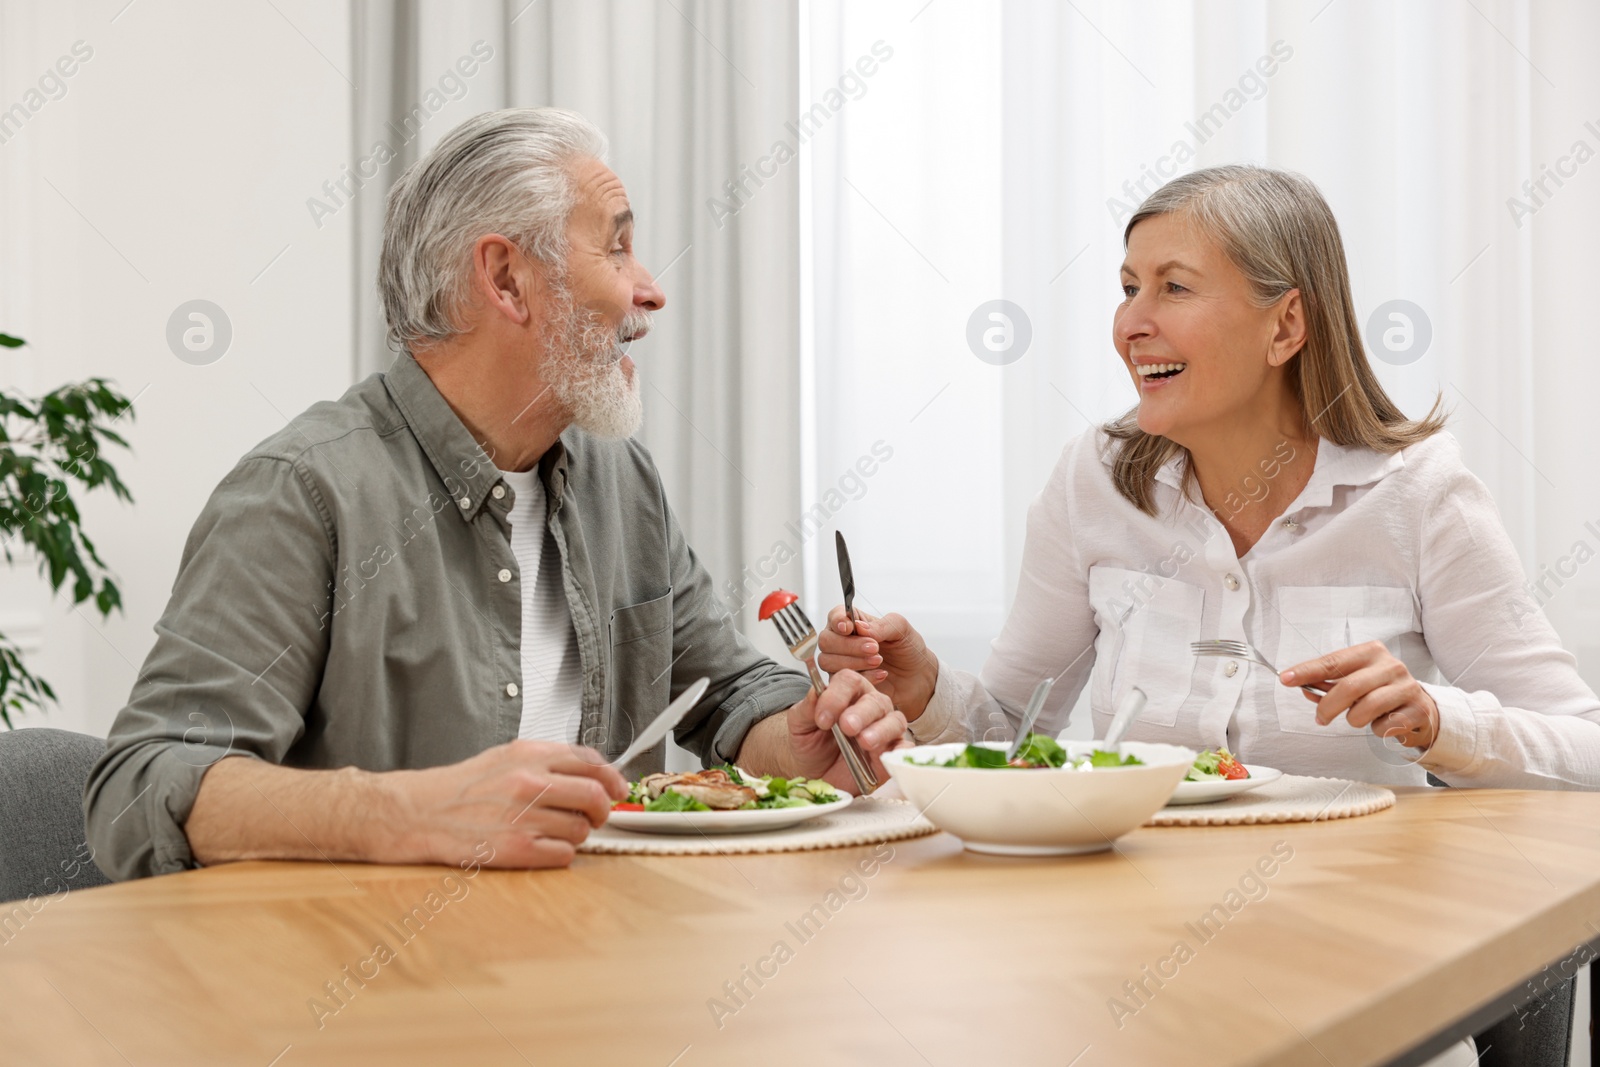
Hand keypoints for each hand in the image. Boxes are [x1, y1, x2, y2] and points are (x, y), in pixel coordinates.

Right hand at [395, 741, 627, 868]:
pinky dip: (560, 854)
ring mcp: (523, 816)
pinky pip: (565, 854)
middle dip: (603, 810)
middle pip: (595, 796)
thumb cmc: (462, 788)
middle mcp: (529, 782)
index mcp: (529, 755)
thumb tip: (592, 771)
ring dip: (576, 834)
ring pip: (581, 829)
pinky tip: (541, 847)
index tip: (618, 789)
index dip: (612, 779)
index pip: (591, 763)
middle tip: (597, 816)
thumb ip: (548, 761)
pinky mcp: (516, 849)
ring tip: (552, 831)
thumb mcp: (505, 757)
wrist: (419, 812)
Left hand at [784, 669, 906, 792]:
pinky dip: (900, 750)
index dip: (837, 695)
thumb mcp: (799, 725)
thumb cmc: (810, 742)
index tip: (822, 719)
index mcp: (848, 693)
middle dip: (861, 713)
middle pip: (875, 700)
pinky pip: (904, 749)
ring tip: (864, 742)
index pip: (849, 680)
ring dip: (880, 730)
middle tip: (847, 726)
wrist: (813, 772)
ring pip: (894, 721)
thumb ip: (807, 708)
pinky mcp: (892, 753)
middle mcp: (870, 707)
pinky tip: (886, 756)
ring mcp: (884, 729)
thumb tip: (816, 692)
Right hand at [816, 604, 938, 718]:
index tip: (849, 628)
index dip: (838, 620)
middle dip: (849, 645)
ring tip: (879, 661)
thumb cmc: (907, 649)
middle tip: (875, 648)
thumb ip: (881, 625)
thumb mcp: (901, 630)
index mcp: (853, 622)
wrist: (917, 677)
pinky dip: (863, 676)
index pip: (835, 615)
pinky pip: (840, 680)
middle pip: (826, 640)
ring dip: (853, 661)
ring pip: (827, 661)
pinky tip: (881, 674)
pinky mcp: (844, 683)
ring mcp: (840, 663)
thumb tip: (859, 627)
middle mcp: (841, 641)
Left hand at [1281, 641, 1439, 749]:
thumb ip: (1329, 685)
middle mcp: (1391, 665)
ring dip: (1353, 719)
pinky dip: (1376, 730)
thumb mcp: (1355, 682)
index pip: (1333, 662)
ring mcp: (1407, 687)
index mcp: (1371, 652)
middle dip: (1328, 706)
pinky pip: (1385, 726)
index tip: (1285, 678)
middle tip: (1321, 718)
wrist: (1421, 708)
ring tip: (1358, 718)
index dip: (1307, 671)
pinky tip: (1383, 723)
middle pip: (1349, 687)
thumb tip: (1304, 689)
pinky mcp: (1418, 710)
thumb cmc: (1380, 691)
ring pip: (1366, 708)